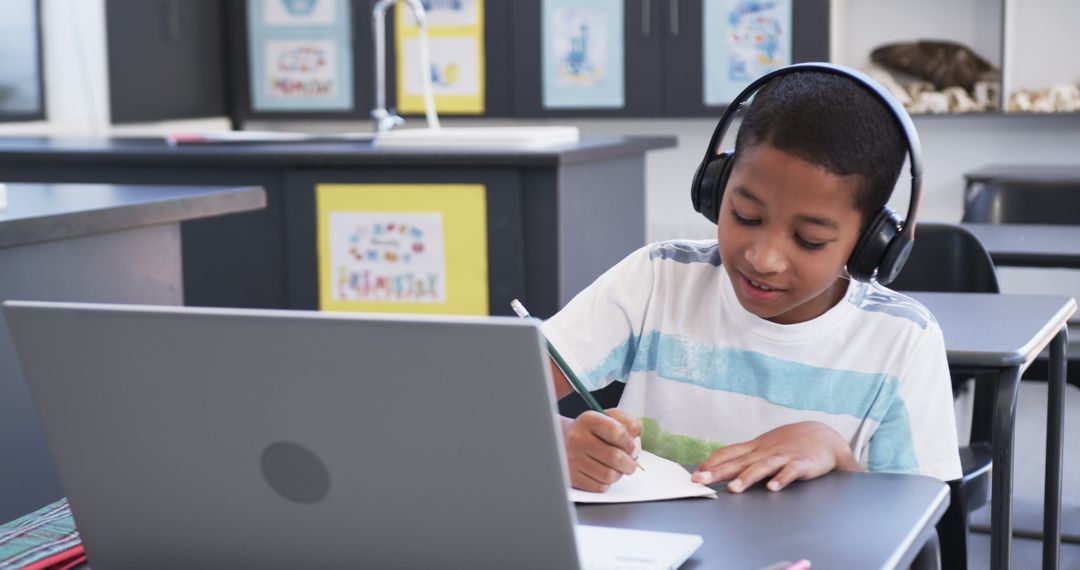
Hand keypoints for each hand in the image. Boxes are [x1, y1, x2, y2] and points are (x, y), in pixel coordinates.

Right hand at [562, 409, 642, 491]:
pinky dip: (607, 482)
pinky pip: (600, 487)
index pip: (617, 432)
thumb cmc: (592, 430)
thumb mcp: (609, 418)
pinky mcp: (572, 477)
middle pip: (615, 457)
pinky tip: (602, 473)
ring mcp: (573, 459)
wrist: (563, 441)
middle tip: (630, 462)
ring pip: (609, 475)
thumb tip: (636, 436)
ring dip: (618, 473)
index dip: (630, 443)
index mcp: (588, 420)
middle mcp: (577, 438)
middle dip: (629, 463)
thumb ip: (628, 423)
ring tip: (615, 467)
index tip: (633, 448)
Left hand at [691, 421, 860, 492]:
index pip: (728, 453)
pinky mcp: (802, 464)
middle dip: (718, 471)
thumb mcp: (765, 447)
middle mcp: (766, 451)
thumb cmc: (790, 444)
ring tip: (733, 488)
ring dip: (747, 477)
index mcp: (755, 448)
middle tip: (700, 480)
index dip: (711, 463)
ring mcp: (783, 457)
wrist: (825, 437)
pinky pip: (790, 472)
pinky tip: (773, 488)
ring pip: (762, 467)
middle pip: (739, 462)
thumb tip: (720, 467)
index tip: (695, 473)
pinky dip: (782, 479)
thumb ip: (746, 457)